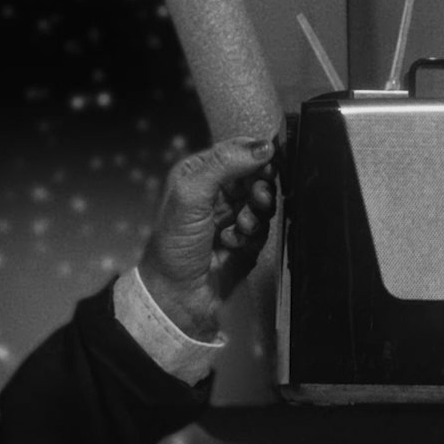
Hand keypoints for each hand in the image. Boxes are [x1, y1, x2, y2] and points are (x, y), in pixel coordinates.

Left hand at [137, 135, 278, 340]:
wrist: (177, 296)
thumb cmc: (174, 245)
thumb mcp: (191, 195)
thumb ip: (225, 164)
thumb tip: (263, 146)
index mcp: (198, 173)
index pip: (236, 151)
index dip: (255, 156)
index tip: (269, 163)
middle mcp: (215, 192)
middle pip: (255, 176)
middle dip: (259, 188)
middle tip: (257, 199)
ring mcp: (231, 217)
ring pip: (262, 203)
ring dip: (255, 214)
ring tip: (241, 226)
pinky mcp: (245, 241)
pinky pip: (263, 229)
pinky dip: (251, 236)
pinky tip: (233, 244)